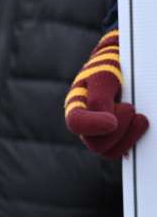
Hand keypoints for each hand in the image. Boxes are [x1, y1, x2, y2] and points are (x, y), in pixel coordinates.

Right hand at [66, 32, 148, 157]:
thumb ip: (101, 99)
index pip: (76, 123)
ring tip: (140, 117)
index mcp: (75, 105)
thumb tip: (110, 124)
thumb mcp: (104, 76)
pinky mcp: (115, 137)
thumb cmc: (109, 67)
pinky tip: (140, 123)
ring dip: (130, 136)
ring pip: (110, 151)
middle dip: (119, 129)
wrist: (120, 64)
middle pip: (96, 144)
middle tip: (131, 108)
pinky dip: (135, 138)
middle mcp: (84, 124)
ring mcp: (99, 133)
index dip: (93, 125)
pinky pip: (123, 150)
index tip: (112, 120)